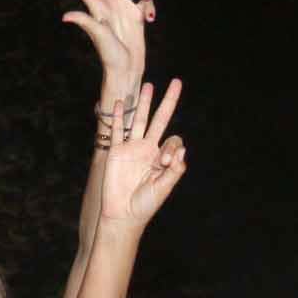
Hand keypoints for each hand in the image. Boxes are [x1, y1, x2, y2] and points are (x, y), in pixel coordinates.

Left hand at [55, 0, 153, 96]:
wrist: (128, 68)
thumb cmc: (110, 55)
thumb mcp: (98, 36)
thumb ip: (85, 22)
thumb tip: (66, 15)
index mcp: (95, 6)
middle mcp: (108, 3)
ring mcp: (123, 7)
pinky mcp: (137, 14)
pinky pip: (145, 1)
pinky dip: (150, 6)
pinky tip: (151, 18)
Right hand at [98, 78, 185, 227]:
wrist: (122, 215)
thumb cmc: (145, 205)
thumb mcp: (164, 188)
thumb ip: (174, 170)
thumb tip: (181, 150)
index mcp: (161, 158)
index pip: (172, 141)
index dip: (171, 146)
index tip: (163, 161)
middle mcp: (148, 149)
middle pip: (160, 120)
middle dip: (168, 102)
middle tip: (176, 82)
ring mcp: (131, 149)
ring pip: (139, 120)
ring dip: (144, 103)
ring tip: (149, 85)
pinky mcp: (116, 152)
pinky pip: (117, 130)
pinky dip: (118, 117)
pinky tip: (120, 103)